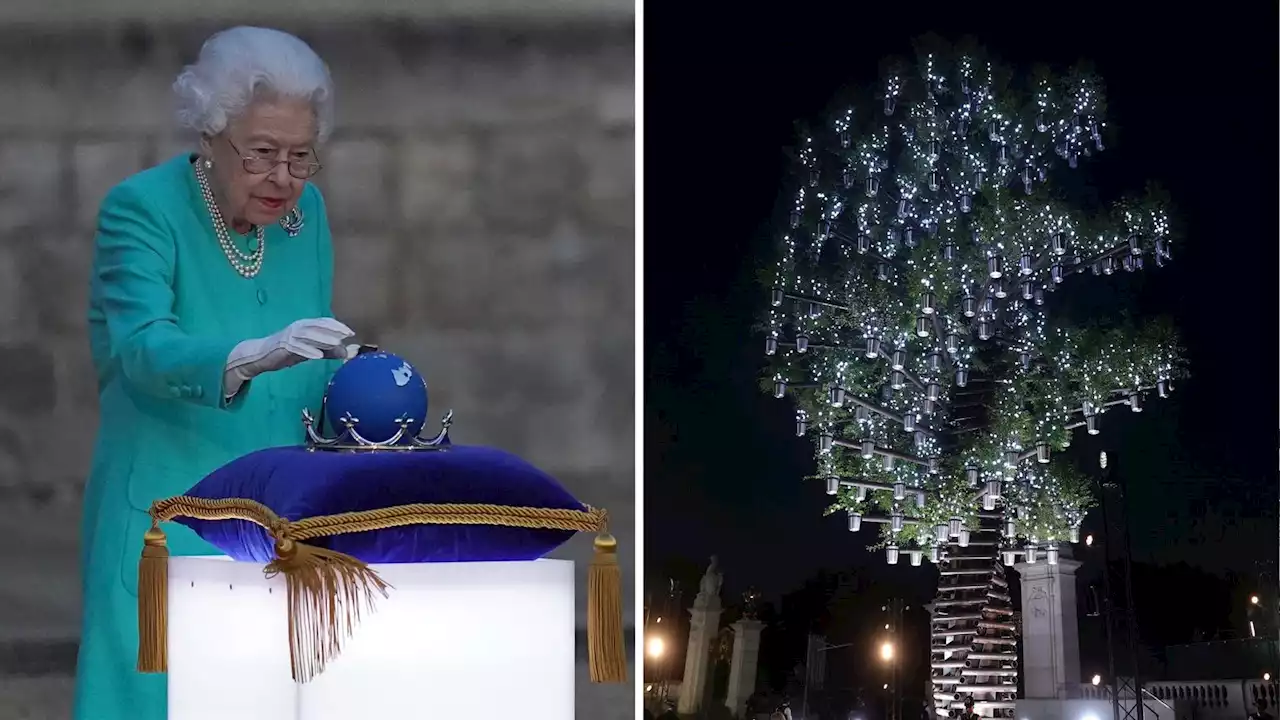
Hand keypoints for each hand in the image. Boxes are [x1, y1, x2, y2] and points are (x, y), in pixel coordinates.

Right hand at [224, 317, 354, 394]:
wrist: (262, 356)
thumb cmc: (288, 351)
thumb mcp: (310, 351)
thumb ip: (327, 351)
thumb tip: (346, 353)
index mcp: (305, 326)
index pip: (323, 322)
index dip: (337, 326)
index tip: (350, 332)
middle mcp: (298, 327)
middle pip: (317, 326)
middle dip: (333, 329)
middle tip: (346, 335)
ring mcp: (289, 335)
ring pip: (308, 335)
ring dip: (322, 338)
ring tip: (336, 343)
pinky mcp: (282, 346)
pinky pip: (296, 347)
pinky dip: (307, 351)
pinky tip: (318, 356)